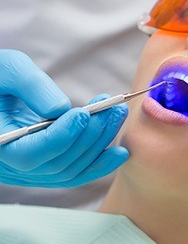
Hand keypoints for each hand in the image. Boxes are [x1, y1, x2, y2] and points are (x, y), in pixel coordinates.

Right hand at [0, 50, 128, 186]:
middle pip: (58, 163)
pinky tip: (121, 152)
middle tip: (114, 109)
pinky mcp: (46, 168)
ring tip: (118, 115)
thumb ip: (30, 87)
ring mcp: (29, 171)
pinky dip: (98, 164)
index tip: (83, 113)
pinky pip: (74, 173)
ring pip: (71, 169)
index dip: (61, 136)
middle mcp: (11, 166)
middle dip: (91, 135)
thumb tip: (62, 110)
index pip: (30, 153)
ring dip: (99, 144)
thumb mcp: (7, 69)